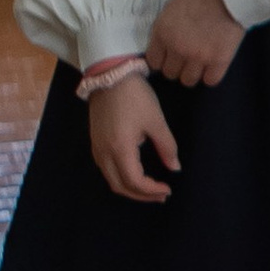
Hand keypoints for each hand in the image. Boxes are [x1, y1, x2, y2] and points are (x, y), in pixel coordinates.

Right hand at [88, 70, 179, 200]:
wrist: (109, 75)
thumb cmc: (135, 96)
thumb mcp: (156, 121)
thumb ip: (166, 147)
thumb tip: (175, 168)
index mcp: (120, 148)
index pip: (135, 181)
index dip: (151, 190)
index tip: (168, 189)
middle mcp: (104, 153)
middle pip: (120, 186)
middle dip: (141, 195)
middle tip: (161, 194)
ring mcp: (97, 148)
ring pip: (111, 179)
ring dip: (130, 188)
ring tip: (150, 188)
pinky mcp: (95, 142)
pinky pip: (106, 169)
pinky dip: (121, 178)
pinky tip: (135, 174)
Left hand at [146, 0, 244, 88]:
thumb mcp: (172, 8)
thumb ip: (167, 29)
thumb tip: (166, 45)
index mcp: (162, 33)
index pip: (154, 62)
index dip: (162, 60)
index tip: (170, 56)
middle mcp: (177, 48)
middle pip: (170, 73)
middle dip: (177, 66)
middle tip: (187, 58)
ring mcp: (198, 57)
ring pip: (188, 80)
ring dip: (194, 72)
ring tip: (201, 63)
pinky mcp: (218, 61)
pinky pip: (210, 80)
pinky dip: (211, 74)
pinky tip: (214, 65)